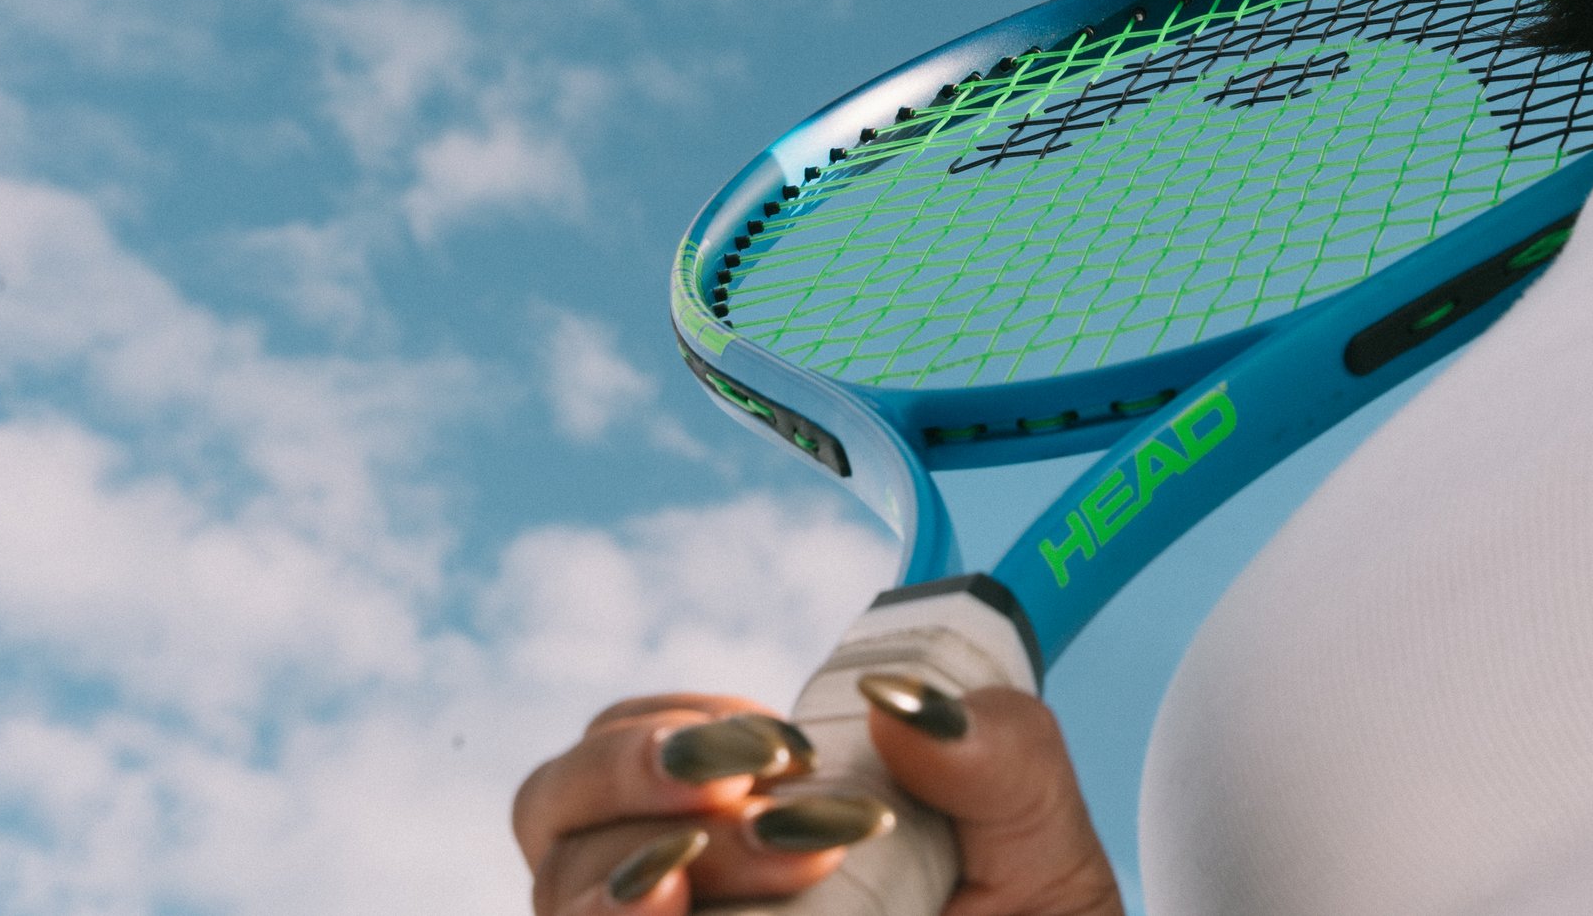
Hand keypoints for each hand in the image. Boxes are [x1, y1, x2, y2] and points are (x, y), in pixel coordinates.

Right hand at [513, 680, 1123, 915]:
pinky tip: (684, 908)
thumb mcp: (1039, 833)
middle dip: (636, 773)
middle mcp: (679, 892)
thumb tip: (902, 699)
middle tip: (759, 783)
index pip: (619, 746)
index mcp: (735, 820)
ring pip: (563, 894)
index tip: (785, 746)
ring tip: (794, 860)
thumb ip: (999, 749)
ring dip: (649, 861)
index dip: (675, 724)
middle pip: (553, 809)